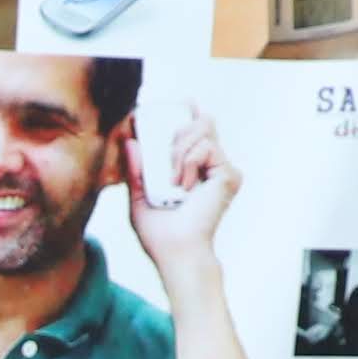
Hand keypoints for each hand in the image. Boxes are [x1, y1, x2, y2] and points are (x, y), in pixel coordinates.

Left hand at [123, 100, 236, 276]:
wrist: (174, 251)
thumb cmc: (158, 232)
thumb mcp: (138, 196)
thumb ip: (134, 170)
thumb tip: (129, 141)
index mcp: (193, 166)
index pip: (194, 128)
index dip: (186, 113)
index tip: (171, 108)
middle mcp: (211, 164)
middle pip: (202, 121)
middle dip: (178, 130)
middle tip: (165, 159)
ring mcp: (221, 168)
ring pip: (203, 128)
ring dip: (178, 151)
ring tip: (173, 181)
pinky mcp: (228, 174)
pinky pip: (206, 147)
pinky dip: (188, 162)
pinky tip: (184, 186)